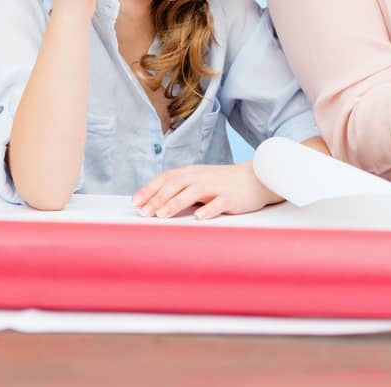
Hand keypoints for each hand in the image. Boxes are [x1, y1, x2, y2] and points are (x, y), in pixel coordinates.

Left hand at [132, 160, 279, 220]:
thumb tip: (156, 204)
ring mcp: (216, 185)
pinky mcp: (231, 197)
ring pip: (193, 192)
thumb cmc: (223, 184)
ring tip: (162, 215)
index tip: (135, 202)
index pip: (166, 178)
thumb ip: (181, 190)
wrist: (255, 179)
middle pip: (175, 184)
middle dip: (157, 198)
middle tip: (143, 212)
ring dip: (175, 203)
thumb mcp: (199, 182)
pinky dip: (208, 209)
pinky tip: (199, 218)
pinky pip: (218, 202)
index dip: (150, 189)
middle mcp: (201, 176)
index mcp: (191, 172)